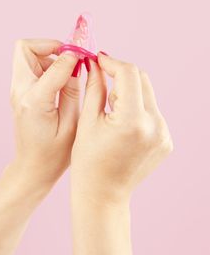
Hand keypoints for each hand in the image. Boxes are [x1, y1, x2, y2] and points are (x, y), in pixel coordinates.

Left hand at [10, 39, 79, 190]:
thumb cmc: (54, 153)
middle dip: (50, 46)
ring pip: (27, 55)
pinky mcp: (21, 94)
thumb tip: (77, 65)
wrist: (33, 168)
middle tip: (71, 58)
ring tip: (69, 72)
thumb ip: (73, 90)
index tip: (86, 56)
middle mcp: (20, 92)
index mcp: (35, 101)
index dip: (73, 56)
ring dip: (50, 56)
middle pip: (25, 48)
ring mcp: (17, 92)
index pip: (55, 64)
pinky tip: (63, 82)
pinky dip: (47, 66)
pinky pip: (30, 68)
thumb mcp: (72, 124)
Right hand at [71, 52, 172, 204]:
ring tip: (111, 110)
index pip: (128, 73)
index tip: (98, 60)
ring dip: (130, 93)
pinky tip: (122, 123)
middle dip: (121, 76)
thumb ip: (94, 87)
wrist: (103, 194)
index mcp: (132, 120)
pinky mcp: (166, 140)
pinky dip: (138, 109)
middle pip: (142, 80)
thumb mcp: (87, 121)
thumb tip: (95, 63)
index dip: (112, 62)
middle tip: (102, 81)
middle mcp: (155, 125)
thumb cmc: (88, 161)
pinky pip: (152, 112)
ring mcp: (164, 134)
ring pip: (148, 95)